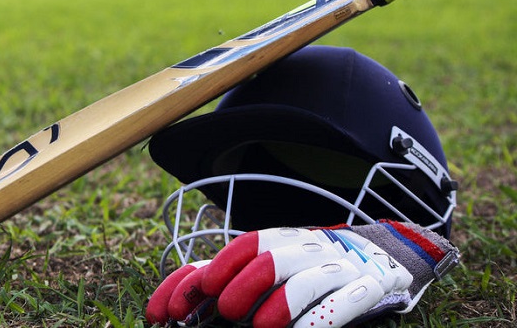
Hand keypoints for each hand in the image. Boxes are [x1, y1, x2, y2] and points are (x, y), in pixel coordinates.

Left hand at [146, 221, 458, 327]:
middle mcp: (305, 247)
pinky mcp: (364, 288)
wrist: (384, 254)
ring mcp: (336, 266)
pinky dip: (319, 320)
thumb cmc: (315, 266)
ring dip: (278, 305)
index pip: (240, 248)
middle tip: (225, 312)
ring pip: (303, 280)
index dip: (209, 273)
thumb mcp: (274, 264)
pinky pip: (341, 303)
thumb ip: (233, 278)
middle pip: (268, 259)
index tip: (175, 306)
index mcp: (280, 240)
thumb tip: (184, 296)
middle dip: (240, 284)